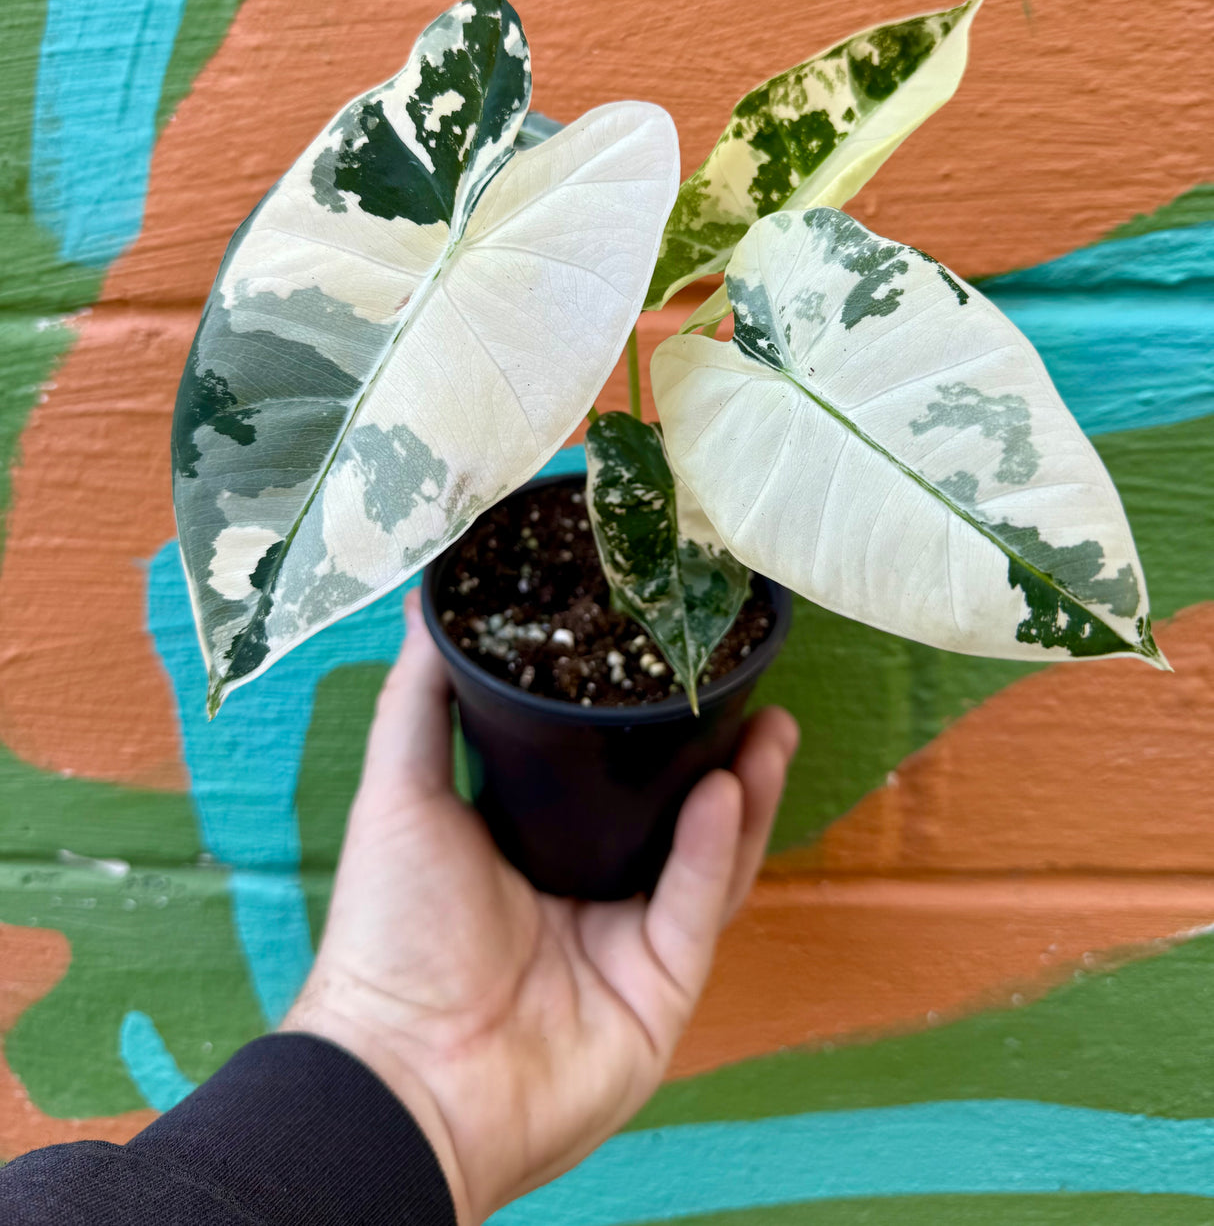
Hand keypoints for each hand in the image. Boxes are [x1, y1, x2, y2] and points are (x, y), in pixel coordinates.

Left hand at [284, 588, 798, 1224]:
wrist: (403, 1071)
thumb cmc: (390, 932)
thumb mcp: (401, 793)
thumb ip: (421, 700)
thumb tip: (427, 601)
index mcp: (532, 844)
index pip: (609, 773)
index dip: (647, 720)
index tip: (674, 655)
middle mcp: (589, 888)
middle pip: (676, 810)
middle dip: (720, 751)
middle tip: (750, 686)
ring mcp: (629, 940)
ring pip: (708, 856)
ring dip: (744, 791)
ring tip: (769, 726)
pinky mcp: (661, 989)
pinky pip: (695, 908)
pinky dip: (712, 849)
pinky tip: (724, 792)